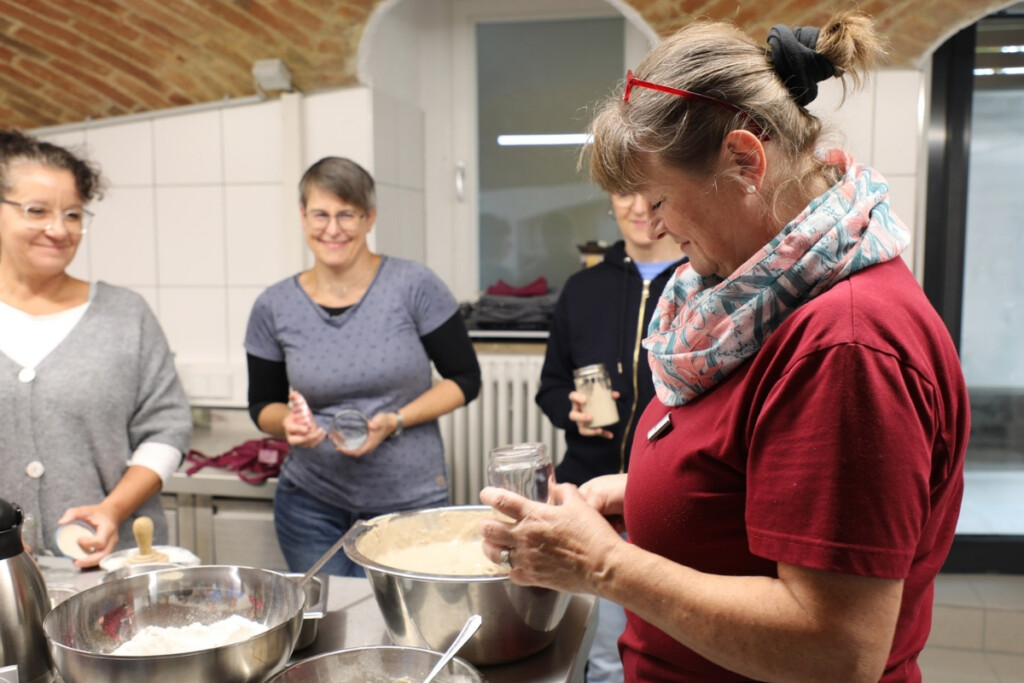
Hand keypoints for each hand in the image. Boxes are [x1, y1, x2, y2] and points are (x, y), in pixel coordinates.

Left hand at [56, 506, 119, 568]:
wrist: (112, 513)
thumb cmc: (97, 512)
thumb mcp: (85, 509)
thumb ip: (72, 513)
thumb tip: (61, 523)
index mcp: (108, 528)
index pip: (100, 541)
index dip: (88, 544)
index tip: (78, 540)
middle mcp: (112, 538)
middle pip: (104, 554)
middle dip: (89, 561)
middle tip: (75, 562)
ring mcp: (112, 545)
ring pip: (103, 558)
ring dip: (90, 563)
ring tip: (77, 562)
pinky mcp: (109, 548)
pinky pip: (102, 558)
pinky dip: (92, 562)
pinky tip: (82, 561)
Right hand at [284, 391, 326, 447]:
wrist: (296, 422)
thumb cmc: (298, 413)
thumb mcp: (297, 405)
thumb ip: (295, 399)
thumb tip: (294, 393)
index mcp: (288, 425)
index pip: (292, 429)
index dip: (299, 429)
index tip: (307, 428)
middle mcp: (291, 435)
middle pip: (296, 441)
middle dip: (307, 437)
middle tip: (317, 431)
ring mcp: (298, 442)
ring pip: (305, 444)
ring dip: (315, 439)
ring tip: (322, 431)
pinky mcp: (304, 444)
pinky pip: (311, 445)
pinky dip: (317, 441)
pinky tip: (323, 434)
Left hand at [331, 411, 393, 457]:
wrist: (390, 422)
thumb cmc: (385, 422)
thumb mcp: (381, 421)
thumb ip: (376, 423)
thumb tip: (370, 426)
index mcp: (370, 444)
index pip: (357, 452)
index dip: (347, 452)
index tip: (338, 448)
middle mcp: (367, 446)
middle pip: (352, 452)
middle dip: (342, 448)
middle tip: (332, 440)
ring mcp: (365, 444)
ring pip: (352, 448)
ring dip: (342, 444)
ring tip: (332, 437)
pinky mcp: (364, 440)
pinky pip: (353, 444)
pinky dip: (345, 441)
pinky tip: (339, 435)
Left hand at [478, 483, 625, 594]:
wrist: (603, 566)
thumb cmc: (593, 534)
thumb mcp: (579, 503)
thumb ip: (564, 492)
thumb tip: (556, 487)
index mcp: (534, 515)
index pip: (502, 501)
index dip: (489, 495)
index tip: (485, 494)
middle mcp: (525, 537)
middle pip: (490, 530)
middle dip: (484, 525)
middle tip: (485, 523)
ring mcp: (527, 559)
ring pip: (494, 554)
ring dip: (489, 547)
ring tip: (491, 544)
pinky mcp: (533, 578)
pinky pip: (511, 574)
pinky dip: (509, 569)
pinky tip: (513, 565)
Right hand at [569, 389, 619, 438]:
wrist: (594, 409)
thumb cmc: (594, 400)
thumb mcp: (599, 396)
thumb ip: (608, 395)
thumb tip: (617, 395)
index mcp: (577, 401)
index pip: (572, 396)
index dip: (576, 397)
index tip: (584, 399)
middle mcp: (577, 412)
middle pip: (573, 416)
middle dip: (581, 417)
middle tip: (590, 417)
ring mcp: (581, 422)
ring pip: (581, 429)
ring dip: (590, 431)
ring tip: (600, 430)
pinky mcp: (587, 429)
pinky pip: (594, 433)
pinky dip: (603, 434)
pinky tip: (610, 435)